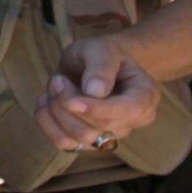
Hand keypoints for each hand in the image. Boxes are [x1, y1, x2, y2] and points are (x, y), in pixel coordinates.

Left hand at [34, 34, 161, 151]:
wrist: (91, 63)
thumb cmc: (100, 55)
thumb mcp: (102, 49)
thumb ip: (101, 66)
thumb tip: (96, 93)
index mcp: (145, 95)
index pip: (127, 112)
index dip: (98, 110)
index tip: (72, 102)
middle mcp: (132, 121)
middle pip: (100, 127)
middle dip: (71, 103)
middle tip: (57, 79)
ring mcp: (110, 134)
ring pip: (80, 138)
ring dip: (58, 112)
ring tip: (54, 85)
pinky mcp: (88, 142)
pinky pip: (64, 143)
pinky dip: (48, 123)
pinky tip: (46, 101)